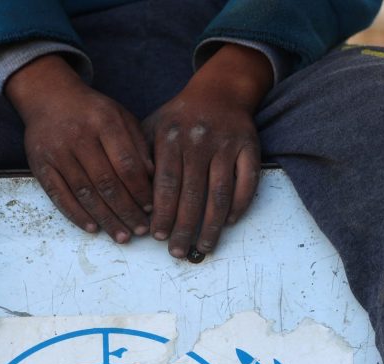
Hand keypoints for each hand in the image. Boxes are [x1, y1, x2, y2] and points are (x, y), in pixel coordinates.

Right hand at [6, 54, 153, 242]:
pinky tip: (93, 228)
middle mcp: (78, 136)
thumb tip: (153, 178)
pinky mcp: (40, 165)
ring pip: (85, 193)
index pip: (126, 164)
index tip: (151, 208)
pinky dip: (76, 215)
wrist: (48, 97)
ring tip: (122, 235)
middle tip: (141, 230)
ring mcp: (57, 152)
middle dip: (126, 210)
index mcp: (104, 121)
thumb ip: (138, 144)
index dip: (140, 191)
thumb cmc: (91, 111)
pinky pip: (59, 196)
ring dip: (105, 218)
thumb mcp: (120, 116)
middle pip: (107, 183)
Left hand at [142, 43, 272, 257]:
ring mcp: (226, 143)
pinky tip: (228, 223)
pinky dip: (239, 205)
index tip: (157, 237)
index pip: (166, 183)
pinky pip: (247, 182)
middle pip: (192, 193)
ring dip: (211, 225)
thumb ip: (140, 158)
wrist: (220, 91)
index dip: (162, 212)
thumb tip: (133, 202)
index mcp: (171, 136)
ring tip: (203, 247)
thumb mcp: (153, 128)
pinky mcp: (250, 147)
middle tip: (177, 251)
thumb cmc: (180, 119)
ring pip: (219, 192)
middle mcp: (199, 139)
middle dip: (183, 226)